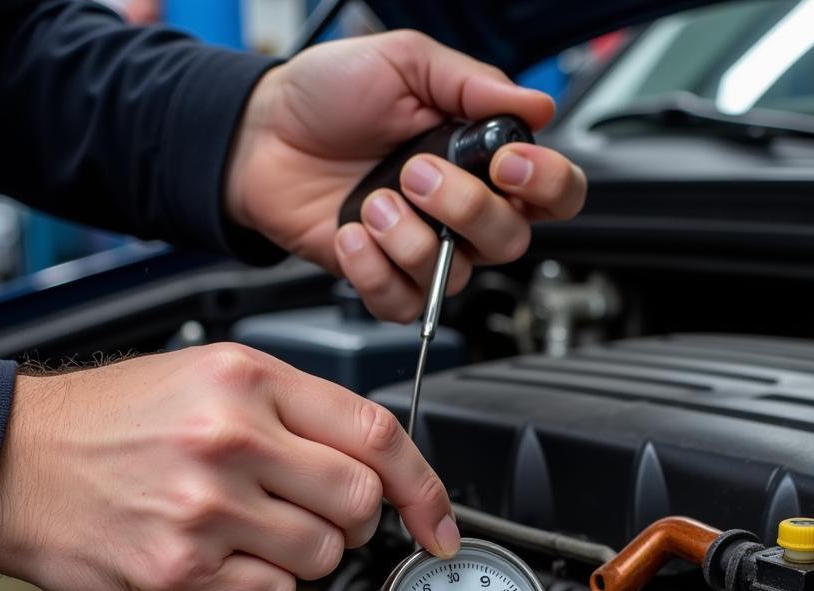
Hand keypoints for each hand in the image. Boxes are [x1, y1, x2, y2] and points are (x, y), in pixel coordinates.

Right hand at [0, 344, 458, 590]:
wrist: (11, 460)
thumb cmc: (109, 421)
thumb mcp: (210, 378)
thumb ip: (300, 416)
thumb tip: (376, 468)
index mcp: (248, 380)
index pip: (376, 434)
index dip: (424, 487)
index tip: (438, 522)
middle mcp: (231, 438)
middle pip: (360, 503)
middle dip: (352, 520)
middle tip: (313, 513)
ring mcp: (206, 508)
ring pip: (323, 557)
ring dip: (304, 555)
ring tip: (250, 530)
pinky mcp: (181, 571)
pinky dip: (264, 588)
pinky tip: (224, 560)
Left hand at [225, 30, 586, 321]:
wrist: (260, 136)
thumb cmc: (329, 95)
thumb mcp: (404, 63)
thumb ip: (472, 84)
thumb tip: (536, 105)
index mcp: (481, 158)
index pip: (554, 191)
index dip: (547, 185)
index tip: (508, 163)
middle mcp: (461, 210)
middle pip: (512, 242)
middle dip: (468, 209)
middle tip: (417, 172)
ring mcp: (424, 248)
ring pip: (455, 278)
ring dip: (410, 239)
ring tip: (372, 201)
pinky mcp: (383, 278)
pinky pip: (403, 302)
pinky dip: (374, 272)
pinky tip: (352, 234)